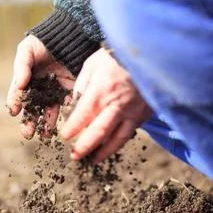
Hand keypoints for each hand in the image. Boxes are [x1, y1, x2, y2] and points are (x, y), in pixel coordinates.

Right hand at [7, 35, 73, 138]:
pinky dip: (64, 115)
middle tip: (27, 133)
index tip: (14, 112)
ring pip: (48, 111)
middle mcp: (38, 88)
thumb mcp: (27, 50)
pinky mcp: (69, 91)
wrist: (68, 35)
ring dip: (45, 124)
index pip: (18, 94)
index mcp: (25, 79)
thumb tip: (19, 85)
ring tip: (44, 135)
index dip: (15, 103)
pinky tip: (62, 124)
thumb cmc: (43, 41)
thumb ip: (21, 66)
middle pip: (32, 108)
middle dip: (29, 122)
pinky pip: (66, 105)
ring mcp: (54, 91)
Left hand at [61, 48, 152, 163]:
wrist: (148, 52)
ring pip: (116, 138)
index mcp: (100, 91)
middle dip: (84, 147)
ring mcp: (132, 111)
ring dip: (102, 152)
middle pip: (98, 132)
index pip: (82, 117)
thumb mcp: (92, 65)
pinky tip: (110, 148)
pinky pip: (129, 133)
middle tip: (74, 156)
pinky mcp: (144, 114)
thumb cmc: (115, 56)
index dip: (71, 129)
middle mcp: (116, 104)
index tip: (64, 137)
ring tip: (92, 160)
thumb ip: (81, 86)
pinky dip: (118, 143)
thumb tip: (74, 104)